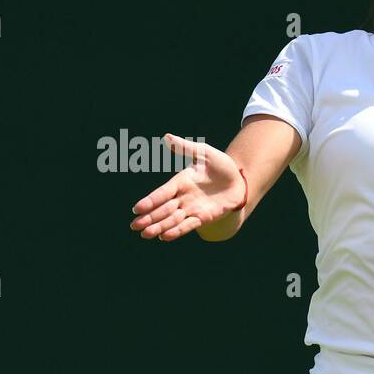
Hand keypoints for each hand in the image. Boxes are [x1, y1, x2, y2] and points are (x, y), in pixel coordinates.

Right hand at [129, 134, 244, 240]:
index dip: (150, 200)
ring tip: (146, 235)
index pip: (162, 192)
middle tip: (134, 226)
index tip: (137, 208)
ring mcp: (192, 208)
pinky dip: (177, 231)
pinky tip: (164, 237)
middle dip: (149, 218)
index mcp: (180, 181)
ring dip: (160, 227)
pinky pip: (188, 225)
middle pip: (163, 209)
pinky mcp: (203, 217)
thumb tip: (167, 136)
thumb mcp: (205, 153)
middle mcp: (183, 197)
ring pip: (173, 219)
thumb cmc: (221, 165)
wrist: (239, 180)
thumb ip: (186, 148)